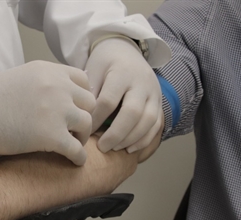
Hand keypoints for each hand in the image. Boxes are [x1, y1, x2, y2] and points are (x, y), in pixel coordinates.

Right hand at [0, 60, 95, 165]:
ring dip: (82, 136)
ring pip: (87, 125)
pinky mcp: (52, 136)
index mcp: (50, 70)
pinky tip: (74, 162)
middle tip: (76, 130)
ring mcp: (57, 110)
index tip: (75, 109)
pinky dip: (79, 158)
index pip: (83, 80)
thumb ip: (43, 82)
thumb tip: (58, 97)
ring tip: (74, 145)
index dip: (81, 97)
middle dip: (84, 116)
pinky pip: (77, 149)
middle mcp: (58, 86)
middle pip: (89, 103)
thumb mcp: (21, 77)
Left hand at [86, 37, 162, 153]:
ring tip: (114, 148)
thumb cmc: (105, 63)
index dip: (96, 119)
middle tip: (101, 147)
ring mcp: (154, 93)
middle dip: (116, 133)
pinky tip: (129, 149)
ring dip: (131, 139)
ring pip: (148, 121)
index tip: (84, 131)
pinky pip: (156, 124)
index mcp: (122, 73)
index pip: (108, 101)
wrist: (127, 50)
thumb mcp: (93, 69)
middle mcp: (142, 83)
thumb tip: (81, 118)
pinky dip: (144, 140)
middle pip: (132, 112)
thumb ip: (88, 91)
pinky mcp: (159, 103)